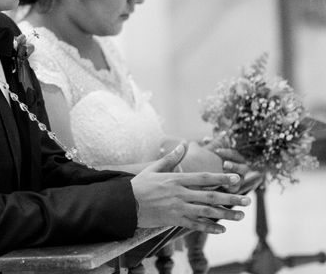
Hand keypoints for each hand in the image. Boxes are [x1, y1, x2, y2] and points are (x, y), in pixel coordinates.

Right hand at [131, 142, 250, 233]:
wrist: (126, 203)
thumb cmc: (139, 184)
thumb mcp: (154, 168)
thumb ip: (171, 158)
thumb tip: (183, 144)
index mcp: (176, 179)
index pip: (204, 177)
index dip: (222, 178)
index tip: (236, 178)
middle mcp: (180, 193)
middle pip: (211, 196)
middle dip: (231, 198)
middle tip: (247, 200)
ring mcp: (178, 208)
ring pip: (207, 211)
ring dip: (225, 214)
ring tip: (240, 216)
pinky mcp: (174, 220)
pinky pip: (195, 225)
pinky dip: (209, 227)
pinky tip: (221, 229)